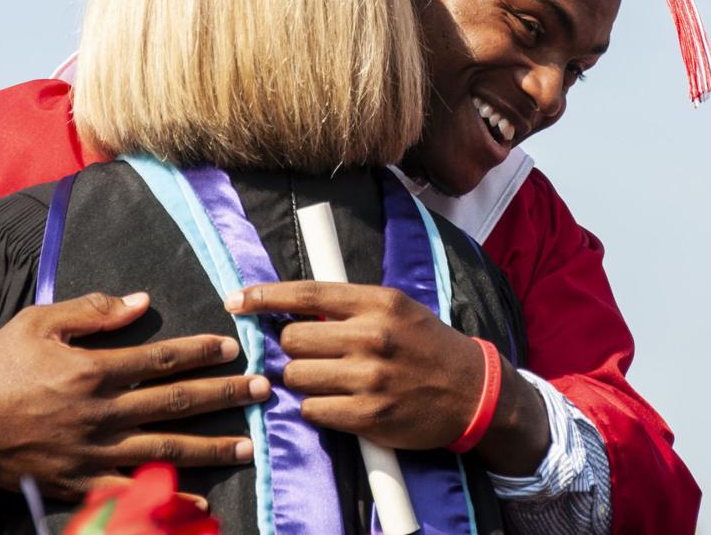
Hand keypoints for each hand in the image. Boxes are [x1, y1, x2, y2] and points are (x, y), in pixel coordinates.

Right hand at [0, 291, 269, 498]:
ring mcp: (93, 453)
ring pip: (165, 450)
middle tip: (261, 392)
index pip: (160, 358)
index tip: (233, 348)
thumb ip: (92, 311)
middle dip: (223, 396)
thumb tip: (141, 302)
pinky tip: (200, 502)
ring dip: (212, 448)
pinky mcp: (80, 483)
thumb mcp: (39, 322)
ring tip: (249, 447)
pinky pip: (132, 495)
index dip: (200, 352)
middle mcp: (101, 413)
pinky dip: (168, 500)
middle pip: (175, 403)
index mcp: (93, 370)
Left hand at [225, 281, 548, 475]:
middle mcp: (372, 337)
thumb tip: (293, 308)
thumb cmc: (427, 347)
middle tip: (309, 353)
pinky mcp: (369, 416)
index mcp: (378, 303)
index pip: (307, 294)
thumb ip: (348, 307)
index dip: (265, 296)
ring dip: (301, 380)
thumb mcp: (395, 310)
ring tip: (327, 380)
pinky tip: (336, 403)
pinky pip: (312, 410)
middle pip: (292, 339)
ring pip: (296, 376)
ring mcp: (370, 379)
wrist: (473, 393)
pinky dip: (316, 408)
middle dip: (291, 347)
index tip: (236, 300)